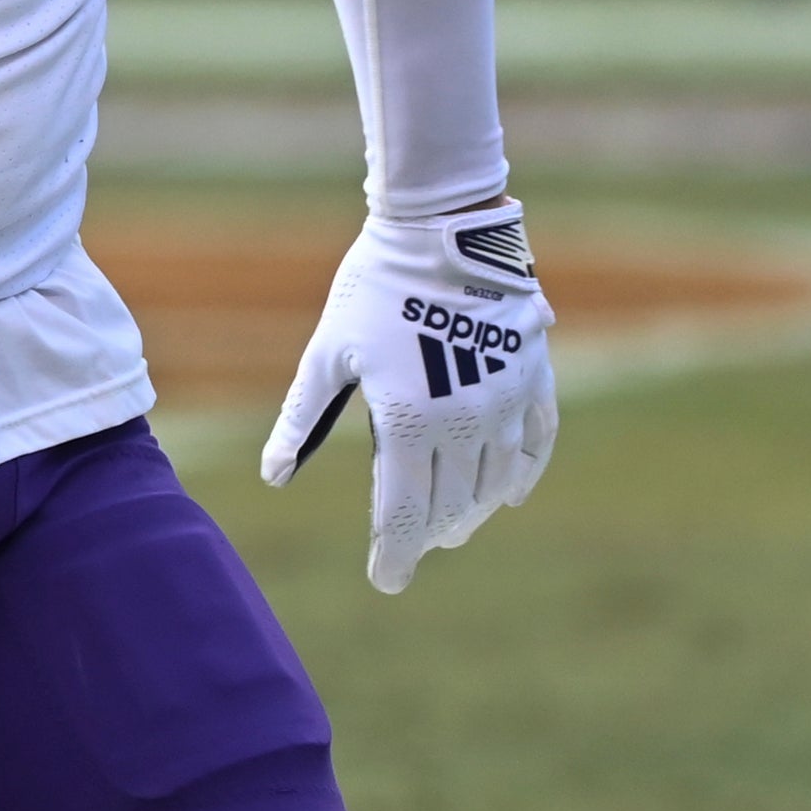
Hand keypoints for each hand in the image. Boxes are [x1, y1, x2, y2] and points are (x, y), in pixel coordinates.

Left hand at [262, 201, 556, 594]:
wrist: (441, 228)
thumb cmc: (372, 287)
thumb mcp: (327, 353)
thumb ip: (301, 418)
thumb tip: (274, 475)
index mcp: (408, 422)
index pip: (403, 513)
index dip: (395, 554)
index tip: (386, 582)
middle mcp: (464, 423)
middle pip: (451, 506)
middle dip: (430, 536)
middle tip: (413, 549)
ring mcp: (506, 402)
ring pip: (494, 482)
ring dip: (472, 511)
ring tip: (453, 526)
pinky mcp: (534, 376)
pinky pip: (536, 442)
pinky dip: (522, 474)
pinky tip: (509, 495)